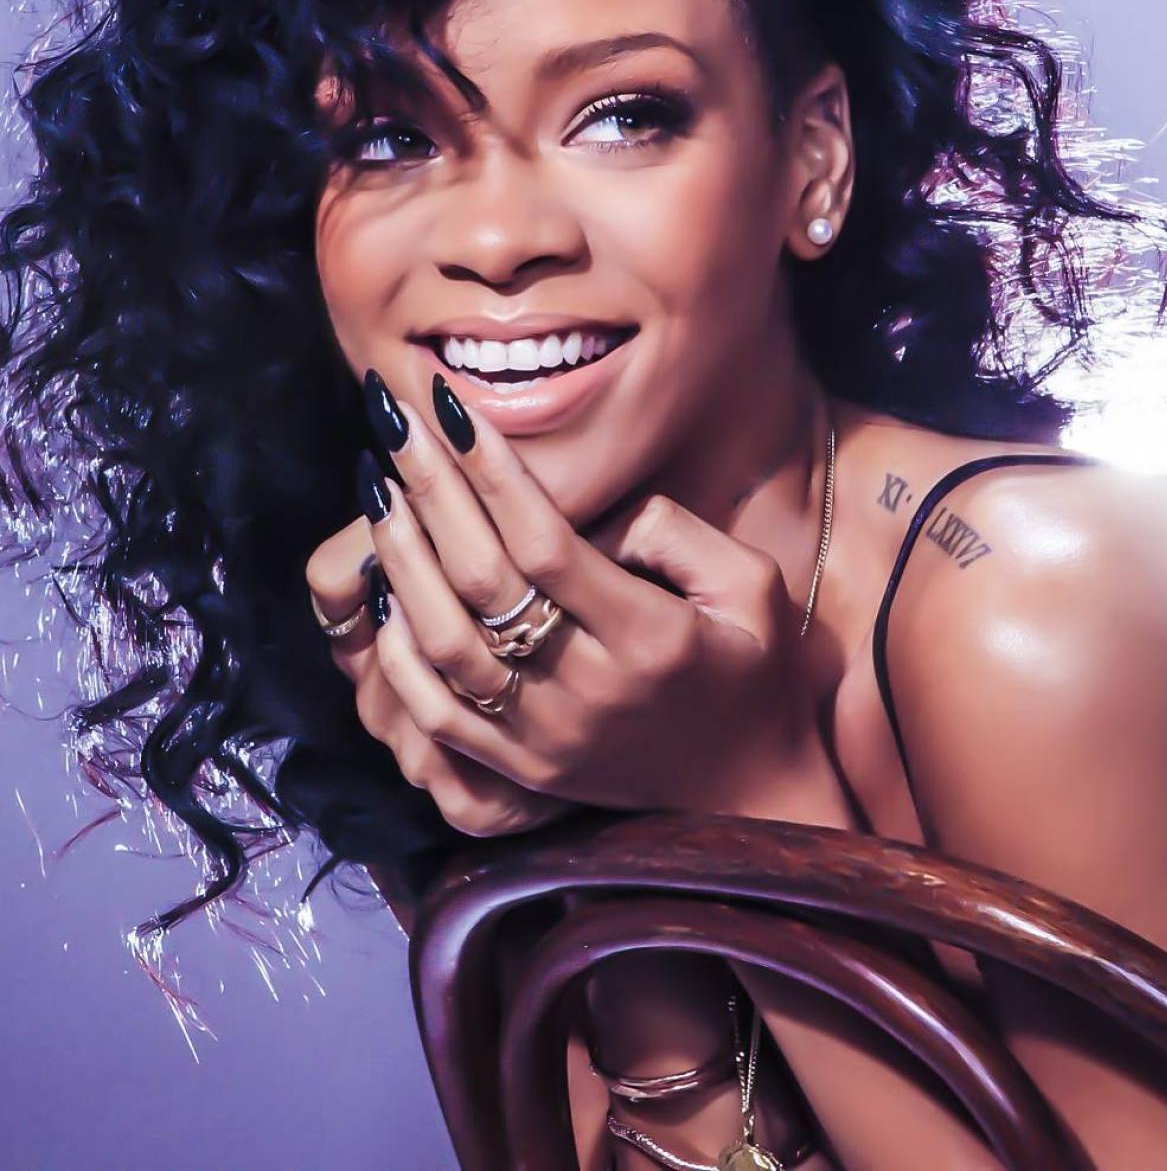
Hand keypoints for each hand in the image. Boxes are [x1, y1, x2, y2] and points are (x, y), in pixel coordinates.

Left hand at [311, 369, 824, 816]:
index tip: (451, 409)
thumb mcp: (751, 586)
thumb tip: (590, 510)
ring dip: (401, 563)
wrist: (751, 791)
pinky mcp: (521, 772)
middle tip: (394, 421)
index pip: (548, 544)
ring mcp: (547, 739)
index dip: (492, 474)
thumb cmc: (754, 669)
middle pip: (484, 582)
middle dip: (431, 492)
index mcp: (651, 637)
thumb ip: (674, 532)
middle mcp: (590, 691)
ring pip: (445, 647)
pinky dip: (397, 652)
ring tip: (379, 490)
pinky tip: (382, 590)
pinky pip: (436, 714)